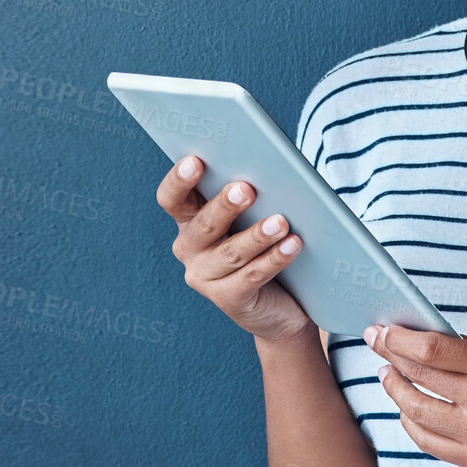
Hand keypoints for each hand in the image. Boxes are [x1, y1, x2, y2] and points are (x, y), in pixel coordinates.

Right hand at [156, 154, 311, 345]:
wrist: (279, 306)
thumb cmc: (264, 246)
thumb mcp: (251, 217)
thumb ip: (250, 195)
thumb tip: (269, 168)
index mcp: (190, 221)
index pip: (173, 199)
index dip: (179, 181)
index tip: (195, 161)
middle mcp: (190, 250)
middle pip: (203, 225)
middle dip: (224, 206)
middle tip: (246, 189)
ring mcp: (205, 278)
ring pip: (231, 253)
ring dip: (257, 235)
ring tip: (281, 221)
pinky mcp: (229, 300)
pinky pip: (252, 276)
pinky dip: (274, 259)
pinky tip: (293, 245)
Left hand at [365, 324, 466, 466]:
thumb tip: (427, 339)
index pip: (430, 349)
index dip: (398, 338)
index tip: (379, 329)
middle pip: (418, 377)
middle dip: (389, 357)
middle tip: (376, 343)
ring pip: (416, 411)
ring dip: (395, 390)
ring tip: (387, 375)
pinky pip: (429, 441)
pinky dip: (411, 423)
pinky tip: (407, 409)